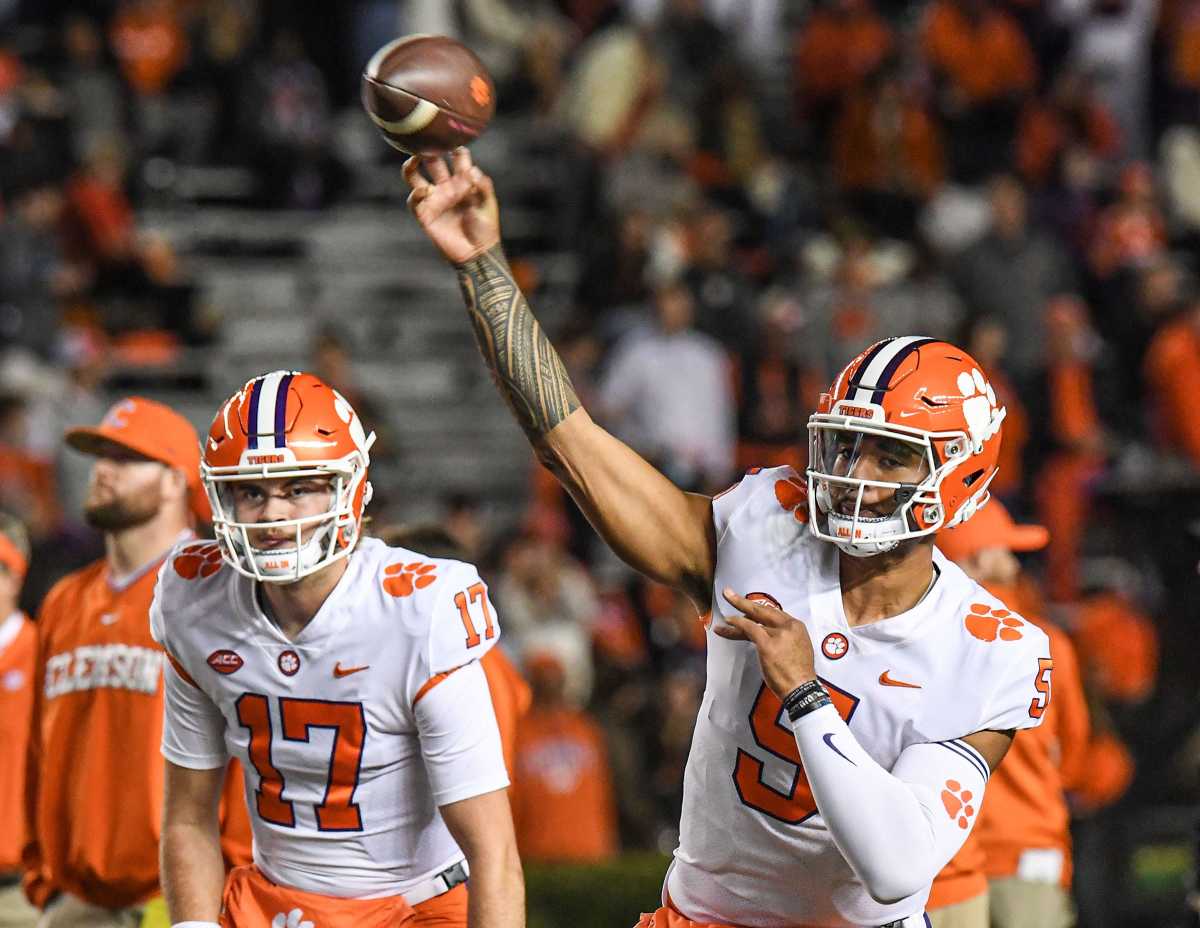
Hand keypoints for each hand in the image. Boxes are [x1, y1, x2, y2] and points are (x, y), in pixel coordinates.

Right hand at [403, 148, 499, 264]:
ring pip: (415, 177)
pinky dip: (415, 195)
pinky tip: (423, 191)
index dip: (456, 148)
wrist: (478, 253)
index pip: (457, 157)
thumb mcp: (488, 204)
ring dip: (411, 166)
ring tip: (413, 159)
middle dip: (430, 151)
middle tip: (428, 143)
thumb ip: (483, 186)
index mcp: (463, 181)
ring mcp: (434, 200)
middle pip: (433, 162)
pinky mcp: (426, 215)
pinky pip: (414, 201)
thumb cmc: (485, 228)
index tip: (455, 142)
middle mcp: (446, 186)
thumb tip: (472, 170)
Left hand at [713, 588, 816, 697]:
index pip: (773, 613)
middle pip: (763, 609)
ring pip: (753, 619)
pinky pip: (748, 629)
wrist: (802, 689)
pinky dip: (736, 625)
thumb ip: (785, 637)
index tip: (746, 607)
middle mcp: (789, 626)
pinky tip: (727, 624)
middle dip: (743, 602)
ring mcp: (778, 634)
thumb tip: (768, 633)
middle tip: (729, 593)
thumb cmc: (798, 674)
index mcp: (797, 626)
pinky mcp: (767, 644)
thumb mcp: (798, 648)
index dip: (757, 609)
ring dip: (736, 613)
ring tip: (723, 609)